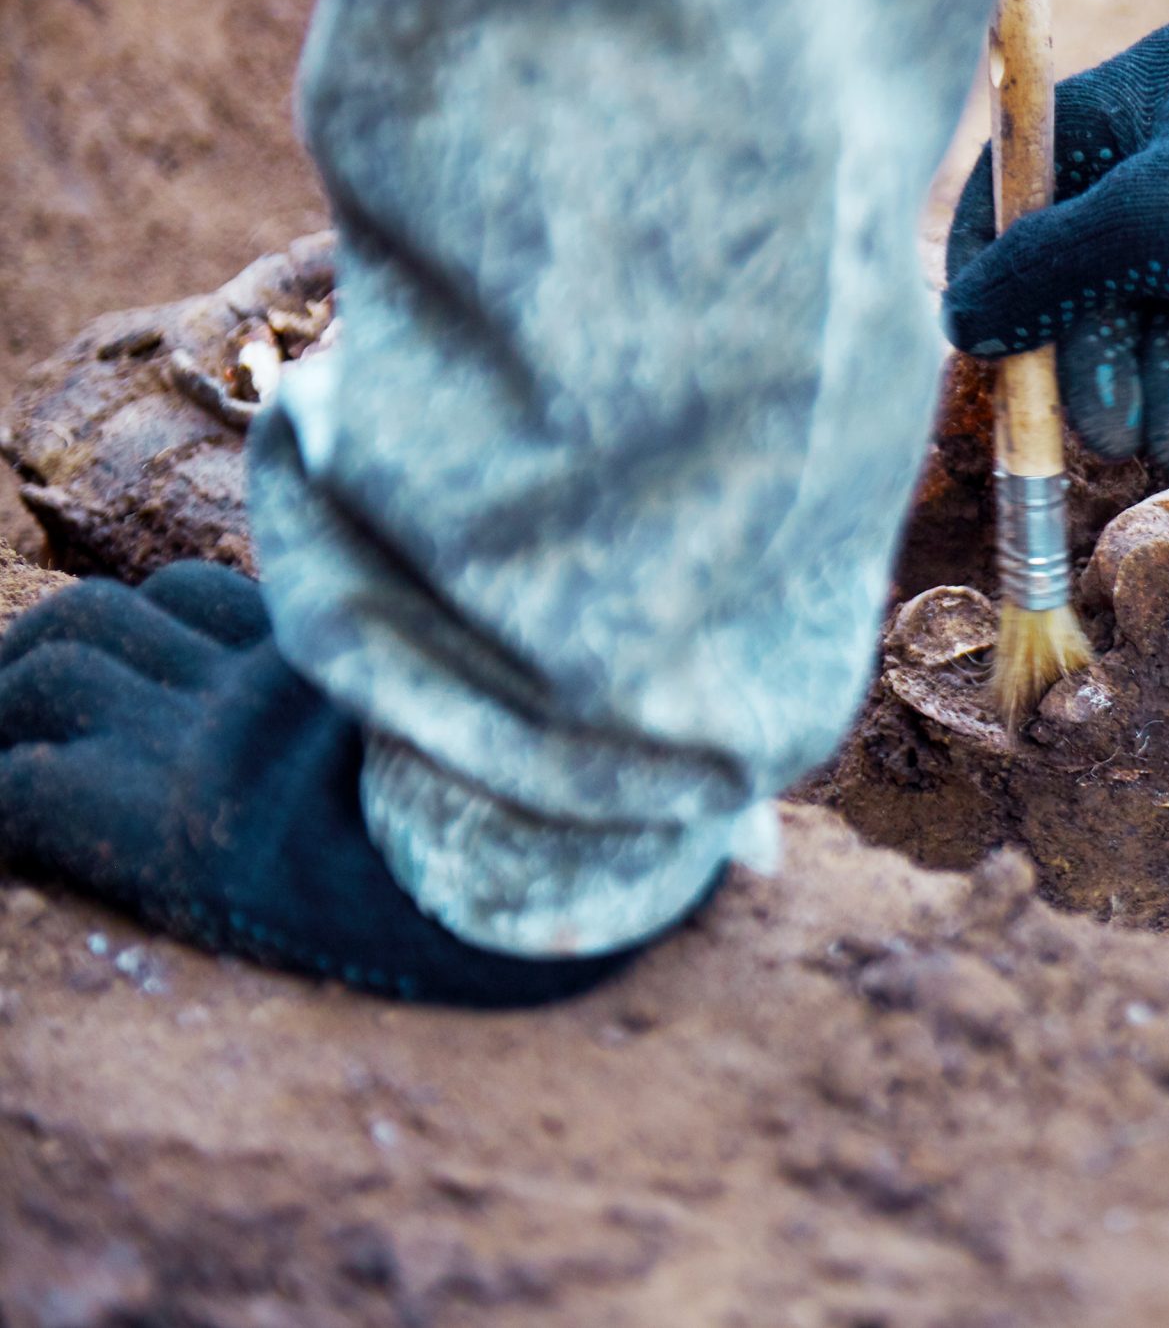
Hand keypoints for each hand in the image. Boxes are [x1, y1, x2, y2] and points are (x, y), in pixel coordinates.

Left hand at [0, 563, 677, 1006]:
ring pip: (50, 659)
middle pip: (110, 620)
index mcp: (349, 675)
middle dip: (82, 657)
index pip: (219, 612)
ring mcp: (194, 746)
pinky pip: (17, 790)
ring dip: (25, 694)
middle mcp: (259, 694)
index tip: (194, 674)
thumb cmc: (592, 825)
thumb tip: (774, 868)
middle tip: (82, 709)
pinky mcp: (146, 821)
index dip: (186, 635)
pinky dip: (6, 797)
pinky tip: (19, 811)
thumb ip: (688, 822)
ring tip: (23, 733)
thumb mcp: (637, 808)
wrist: (519, 874)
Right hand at [943, 21, 1168, 480]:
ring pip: (1162, 320)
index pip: (1028, 171)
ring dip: (1168, 395)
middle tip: (1110, 438)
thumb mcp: (1150, 224)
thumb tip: (961, 316)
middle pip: (1094, 269)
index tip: (981, 343)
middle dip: (1103, 364)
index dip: (991, 261)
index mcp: (1149, 93)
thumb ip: (1045, 265)